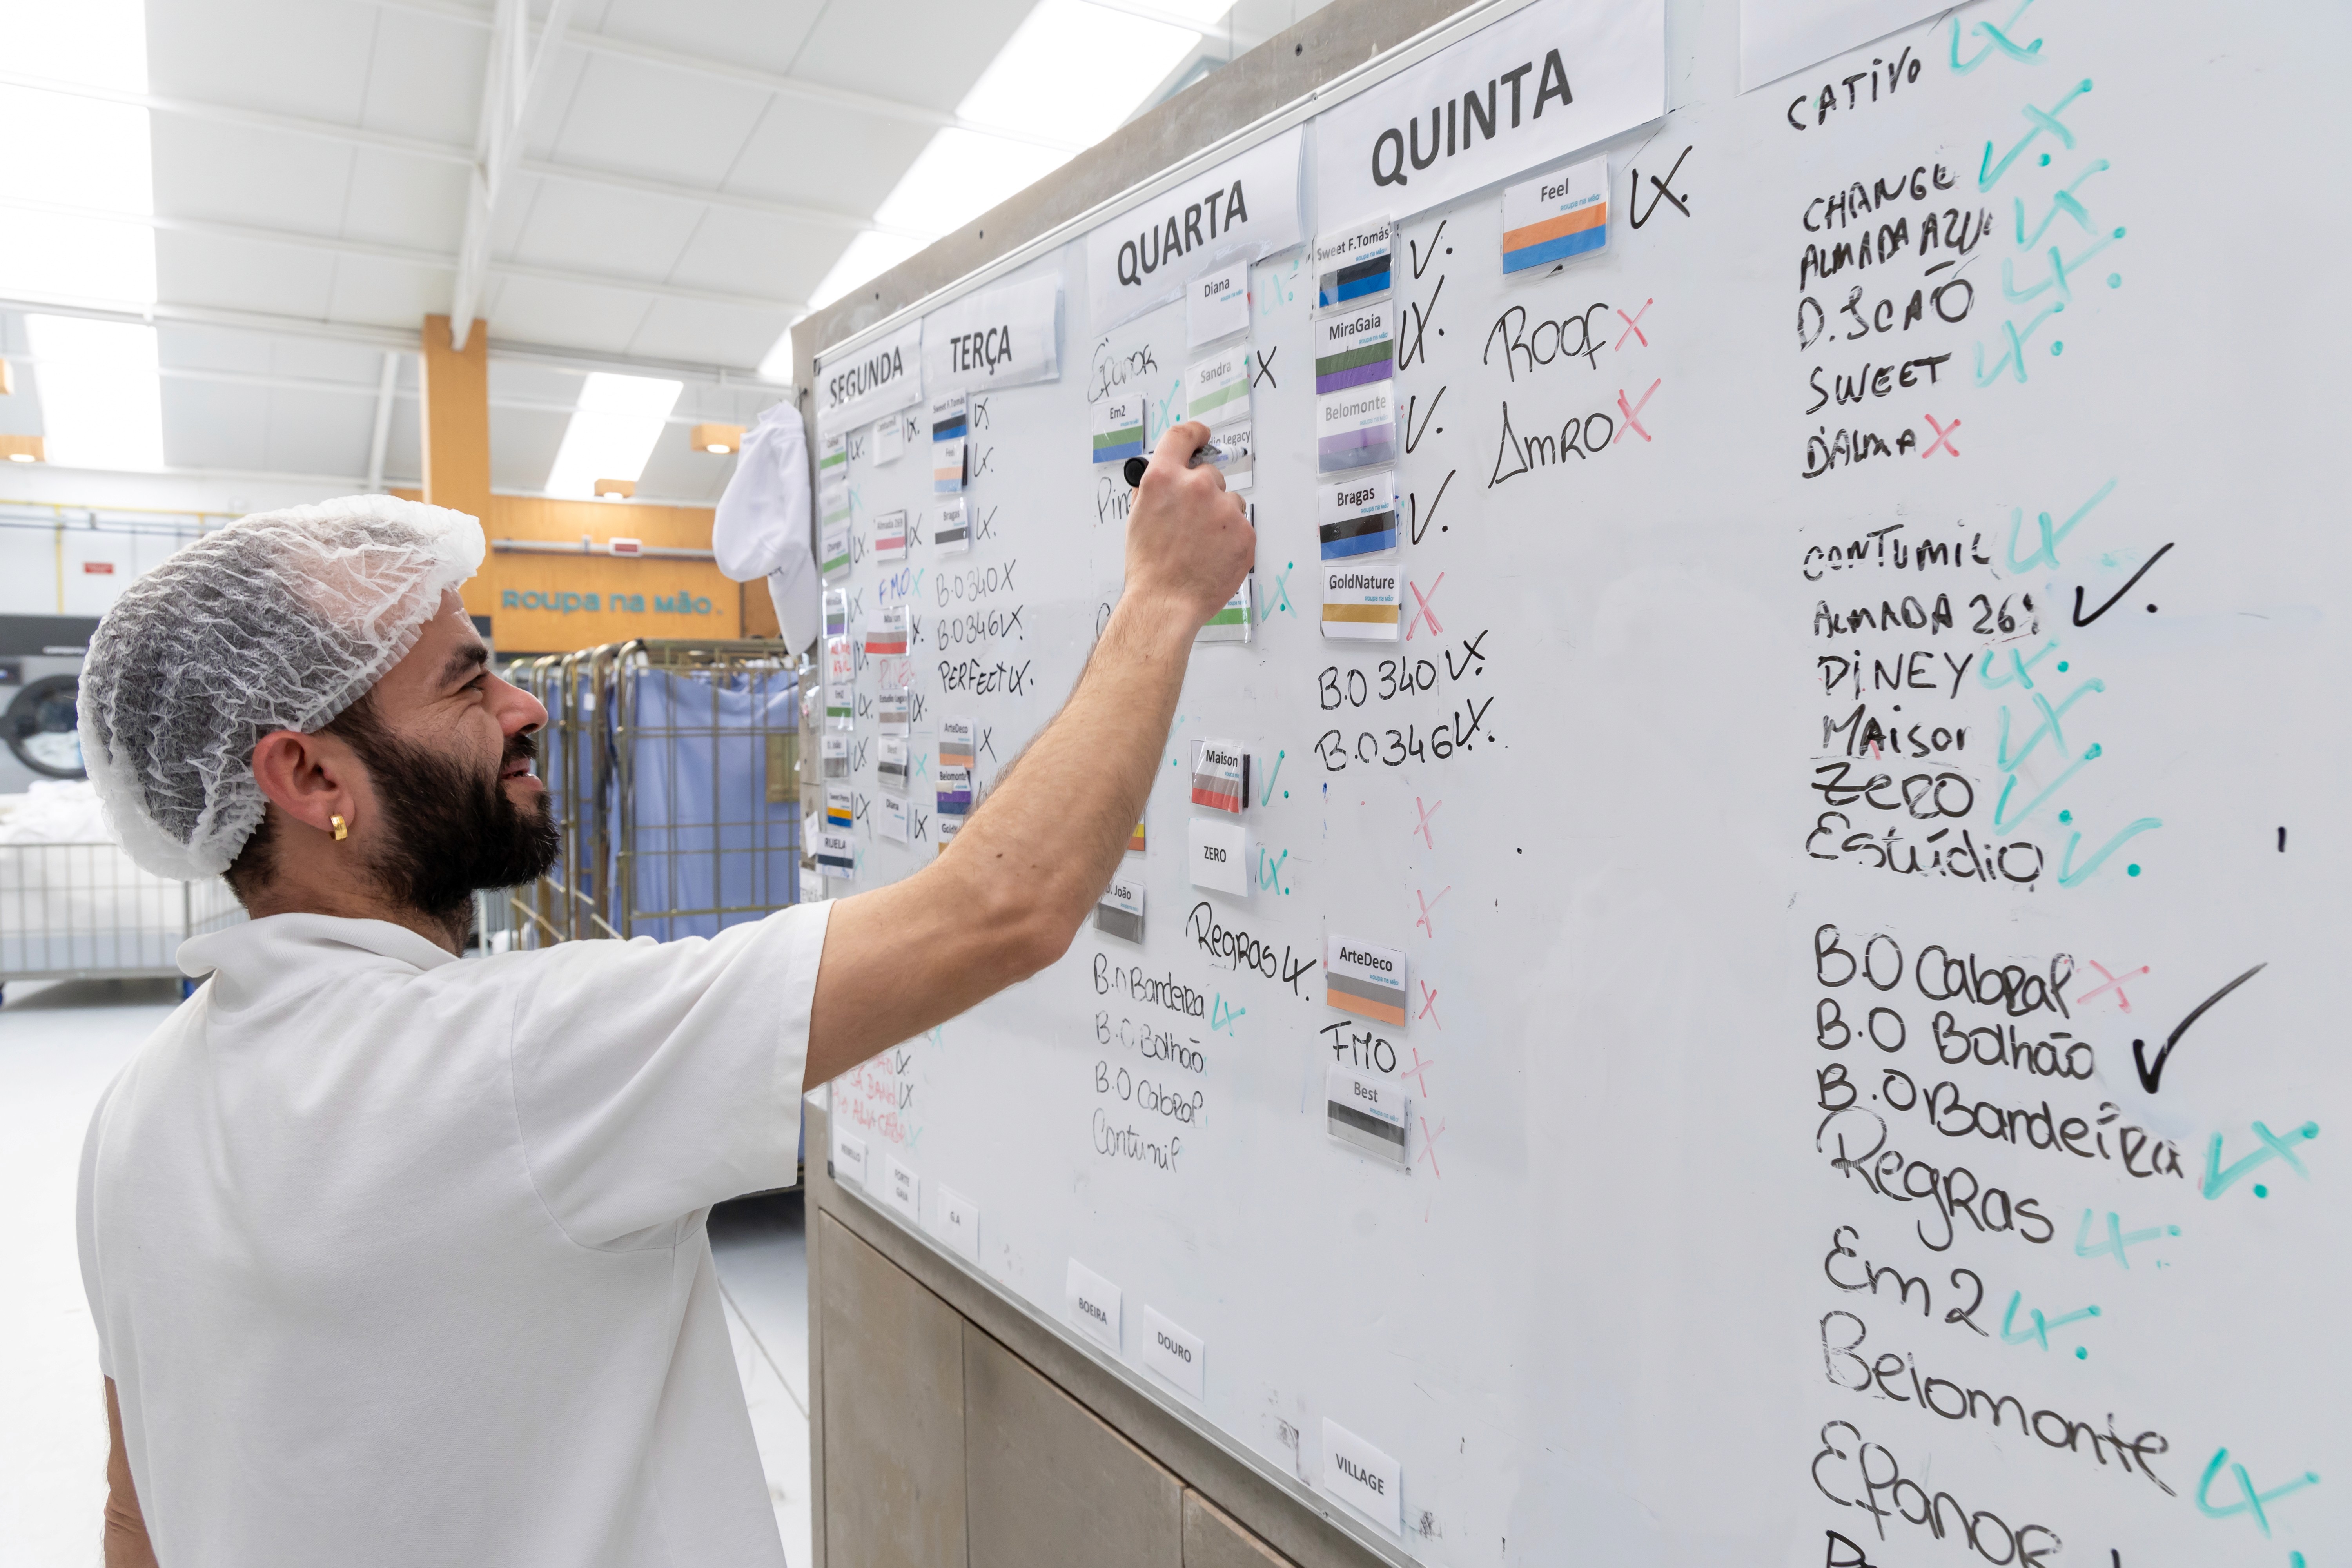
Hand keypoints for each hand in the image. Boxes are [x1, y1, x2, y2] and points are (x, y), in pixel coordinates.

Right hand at [1124, 420, 1253, 628]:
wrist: (1165, 602)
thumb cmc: (1149, 566)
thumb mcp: (1138, 517)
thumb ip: (1154, 490)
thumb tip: (1164, 479)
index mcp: (1163, 478)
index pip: (1183, 436)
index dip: (1194, 434)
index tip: (1202, 435)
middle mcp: (1196, 486)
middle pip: (1210, 474)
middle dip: (1203, 494)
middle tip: (1191, 523)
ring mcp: (1224, 509)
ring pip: (1229, 502)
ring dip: (1219, 517)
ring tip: (1201, 545)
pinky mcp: (1245, 532)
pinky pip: (1241, 526)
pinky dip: (1231, 539)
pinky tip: (1214, 555)